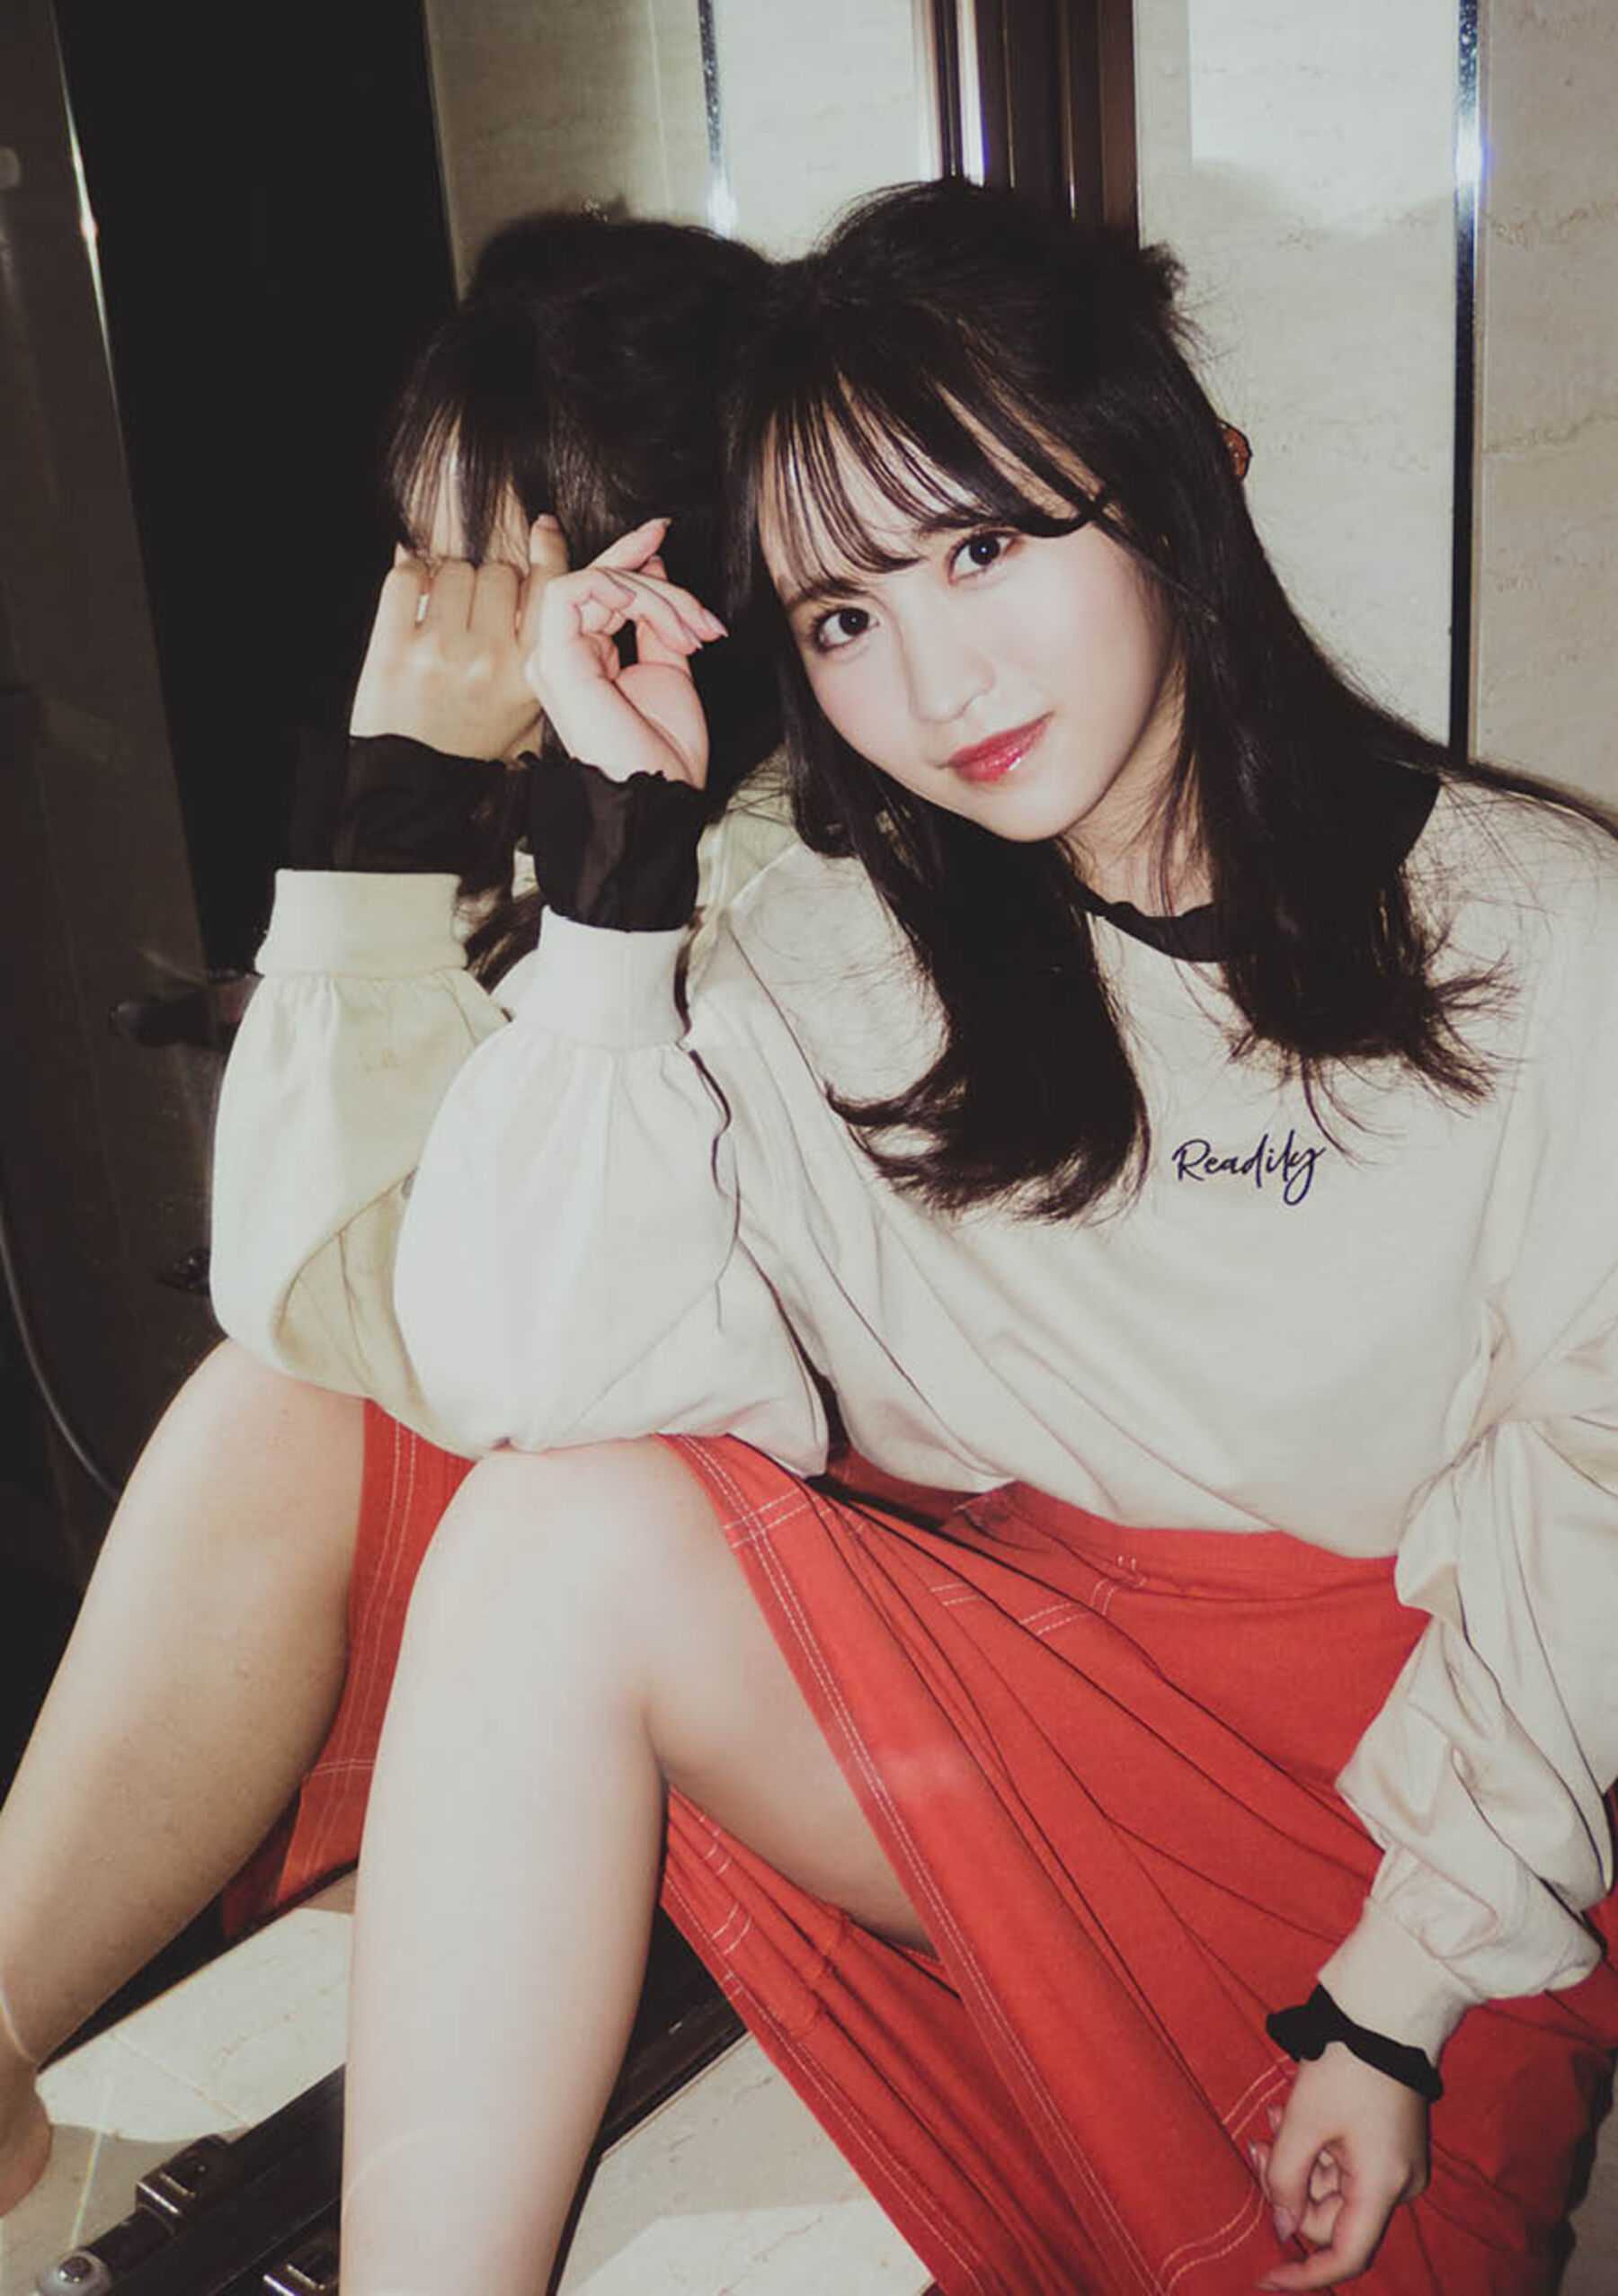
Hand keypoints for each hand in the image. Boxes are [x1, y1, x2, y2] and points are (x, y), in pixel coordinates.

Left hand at [350, 544, 541, 758]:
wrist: (417, 786)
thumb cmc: (474, 747)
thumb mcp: (527, 711)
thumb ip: (539, 653)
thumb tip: (536, 574)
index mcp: (528, 675)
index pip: (550, 591)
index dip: (549, 550)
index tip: (543, 529)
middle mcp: (489, 660)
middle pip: (500, 572)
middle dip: (489, 581)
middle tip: (477, 608)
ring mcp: (440, 652)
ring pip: (456, 569)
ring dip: (451, 579)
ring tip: (446, 610)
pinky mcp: (394, 648)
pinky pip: (407, 577)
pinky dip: (411, 574)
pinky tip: (417, 595)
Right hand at [521, 515, 725, 788]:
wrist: (657, 791)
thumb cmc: (664, 750)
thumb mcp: (669, 671)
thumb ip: (656, 623)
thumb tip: (653, 568)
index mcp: (583, 660)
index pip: (595, 593)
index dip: (625, 556)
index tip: (659, 532)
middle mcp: (560, 656)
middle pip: (592, 580)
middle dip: (640, 558)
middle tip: (668, 539)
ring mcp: (551, 655)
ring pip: (594, 581)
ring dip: (654, 593)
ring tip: (692, 626)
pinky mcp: (553, 655)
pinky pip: (580, 589)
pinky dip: (626, 592)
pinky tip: (660, 619)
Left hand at [1250, 2047, 1428, 2288]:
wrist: (1385, 2013)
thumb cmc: (1345, 2065)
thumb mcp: (1303, 2122)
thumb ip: (1286, 2180)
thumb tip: (1283, 2230)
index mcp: (1383, 2187)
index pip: (1345, 2256)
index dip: (1304, 2275)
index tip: (1264, 2277)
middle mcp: (1398, 2185)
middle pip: (1331, 2216)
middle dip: (1289, 2188)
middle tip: (1257, 2145)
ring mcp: (1396, 2165)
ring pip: (1333, 2187)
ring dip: (1297, 2160)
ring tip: (1274, 2116)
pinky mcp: (1391, 2146)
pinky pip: (1345, 2165)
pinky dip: (1316, 2148)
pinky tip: (1292, 2112)